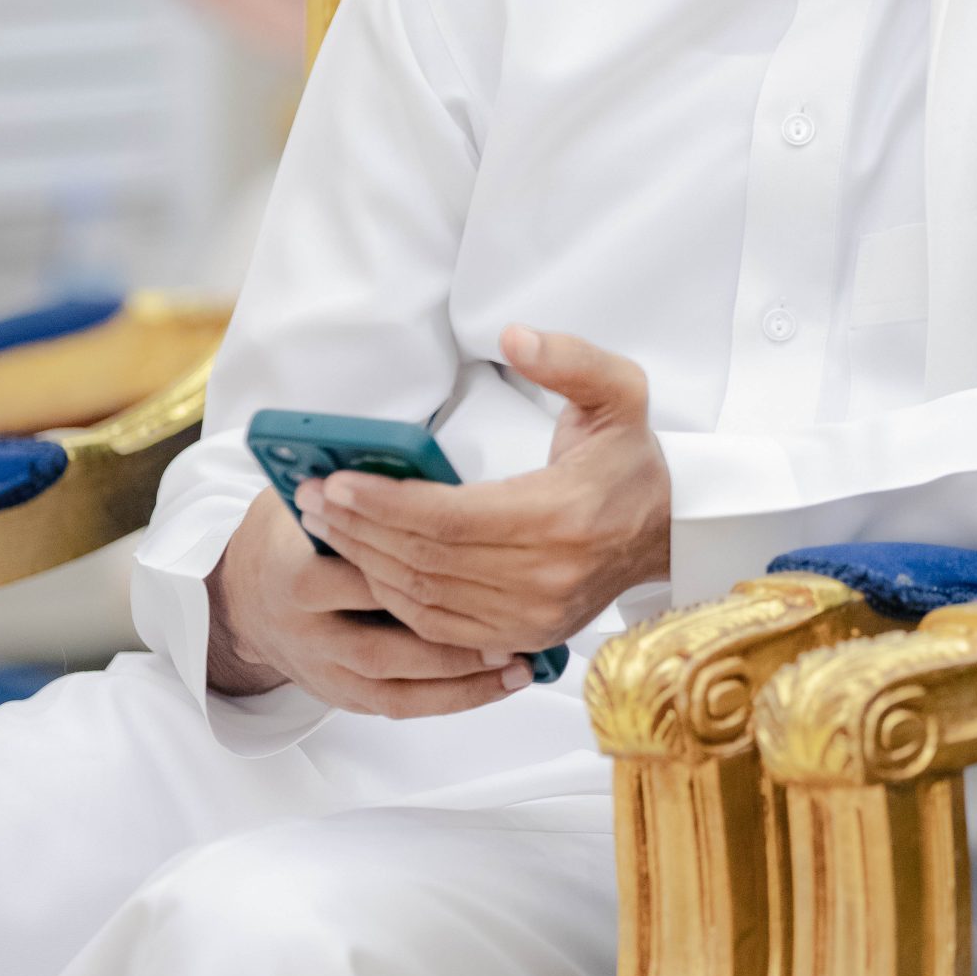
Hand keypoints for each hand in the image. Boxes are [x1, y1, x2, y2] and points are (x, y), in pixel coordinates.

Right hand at [206, 486, 534, 718]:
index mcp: (295, 575)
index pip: (361, 579)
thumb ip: (358, 495)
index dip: (417, 579)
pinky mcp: (341, 696)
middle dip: (448, 645)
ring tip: (515, 666)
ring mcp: (322, 672)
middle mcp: (305, 633)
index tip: (473, 576)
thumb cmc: (290, 537)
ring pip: (396, 688)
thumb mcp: (309, 500)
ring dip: (460, 681)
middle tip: (508, 635)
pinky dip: (450, 700)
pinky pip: (399, 707)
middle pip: (383, 646)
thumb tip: (425, 475)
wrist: (243, 599)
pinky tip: (495, 685)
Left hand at [293, 325, 671, 655]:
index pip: (449, 518)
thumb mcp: (618, 391)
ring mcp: (534, 616)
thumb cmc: (629, 459)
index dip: (386, 503)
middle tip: (311, 499)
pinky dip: (396, 600)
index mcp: (561, 517)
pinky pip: (441, 628)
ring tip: (326, 527)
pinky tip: (367, 566)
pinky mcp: (524, 638)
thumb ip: (569, 359)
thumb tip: (515, 337)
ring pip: (425, 598)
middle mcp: (546, 577)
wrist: (665, 529)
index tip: (336, 481)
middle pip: (427, 560)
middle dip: (359, 529)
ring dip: (366, 563)